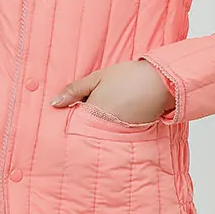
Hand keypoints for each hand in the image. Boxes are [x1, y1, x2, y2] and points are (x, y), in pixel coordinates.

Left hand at [49, 60, 174, 123]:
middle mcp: (103, 129)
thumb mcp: (97, 78)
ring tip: (105, 106)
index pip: (73, 121)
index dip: (70, 113)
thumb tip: (55, 103)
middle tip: (89, 105)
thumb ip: (75, 90)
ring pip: (98, 132)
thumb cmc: (127, 77)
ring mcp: (117, 134)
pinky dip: (110, 125)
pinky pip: (112, 133)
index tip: (68, 107)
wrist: (159, 82)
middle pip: (84, 129)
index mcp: (93, 114)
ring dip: (97, 123)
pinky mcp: (129, 136)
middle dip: (82, 120)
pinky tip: (115, 112)